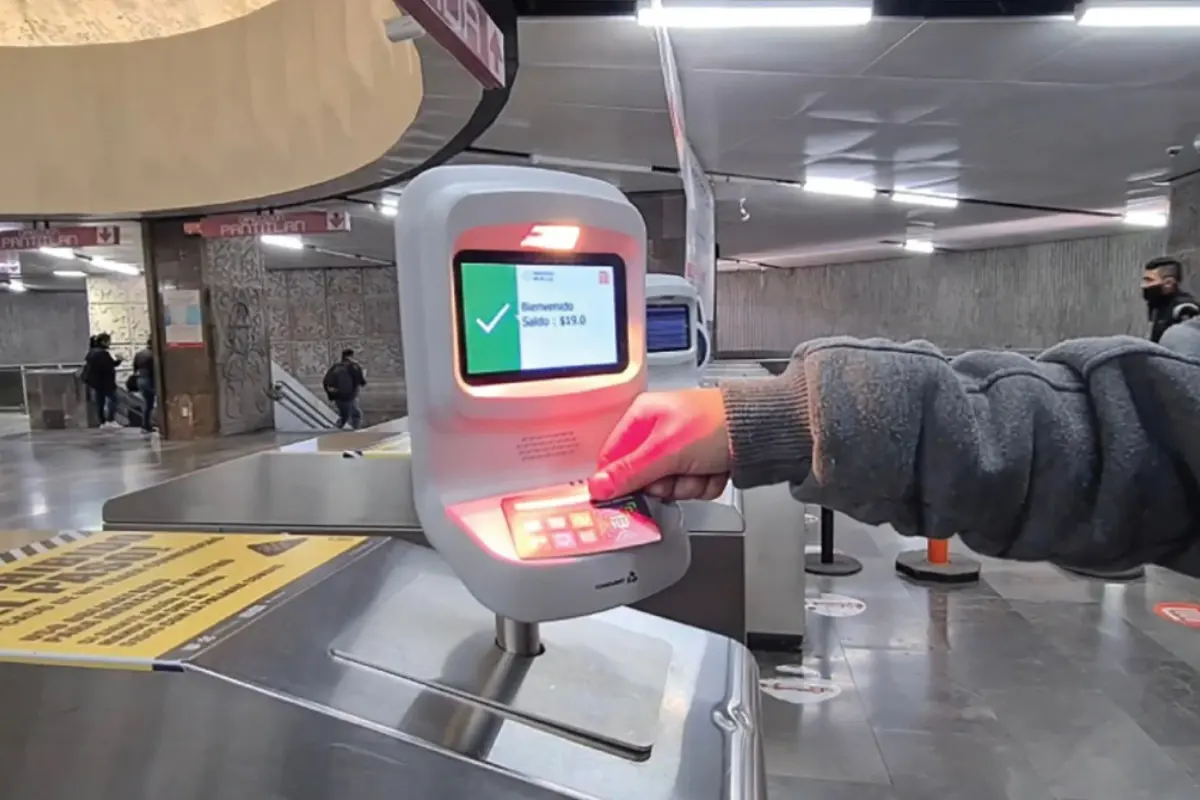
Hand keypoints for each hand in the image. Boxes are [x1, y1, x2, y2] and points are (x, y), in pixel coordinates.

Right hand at [589, 388, 730, 501]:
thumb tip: (598, 486)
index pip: (613, 457)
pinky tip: (715, 469)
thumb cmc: (717, 424)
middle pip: (643, 478)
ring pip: (670, 487)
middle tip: (679, 472)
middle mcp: (658, 431)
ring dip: (688, 485)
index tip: (630, 494)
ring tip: (703, 467)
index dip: (620, 479)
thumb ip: (630, 471)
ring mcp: (680, 448)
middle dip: (666, 483)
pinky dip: (705, 484)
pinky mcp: (699, 462)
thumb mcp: (666, 450)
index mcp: (642, 416)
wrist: (761, 430)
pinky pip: (691, 487)